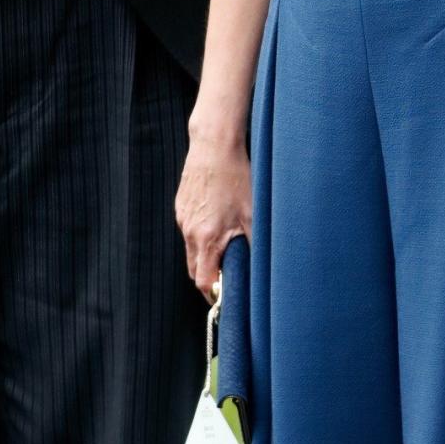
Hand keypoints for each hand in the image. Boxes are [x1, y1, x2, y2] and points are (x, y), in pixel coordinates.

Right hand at [176, 130, 251, 299]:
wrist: (213, 146)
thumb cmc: (236, 177)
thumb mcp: (253, 214)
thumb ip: (254, 245)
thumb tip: (263, 268)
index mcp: (206, 238)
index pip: (203, 281)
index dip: (213, 294)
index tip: (224, 297)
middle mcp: (190, 231)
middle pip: (194, 269)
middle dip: (209, 276)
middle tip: (228, 274)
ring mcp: (183, 218)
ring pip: (191, 248)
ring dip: (205, 254)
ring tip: (226, 242)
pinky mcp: (181, 206)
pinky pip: (189, 229)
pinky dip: (201, 234)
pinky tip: (218, 220)